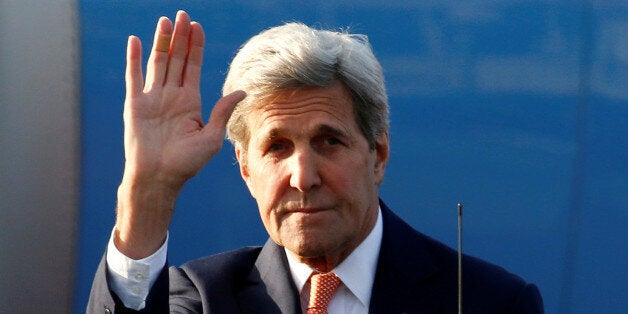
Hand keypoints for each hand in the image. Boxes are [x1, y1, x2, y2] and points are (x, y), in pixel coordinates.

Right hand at [114, 11, 245, 258]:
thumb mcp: (211, 137)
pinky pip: (134, 77)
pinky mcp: (135, 104)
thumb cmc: (186, 164)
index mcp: (189, 102)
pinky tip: (135, 40)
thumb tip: (243, 91)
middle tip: (183, 14)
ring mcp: (152, 98)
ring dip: (161, 41)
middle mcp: (171, 96)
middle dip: (180, 37)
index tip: (198, 26)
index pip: (192, 67)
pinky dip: (134, 58)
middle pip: (176, 59)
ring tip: (166, 21)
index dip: (195, 46)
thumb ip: (223, 111)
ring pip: (157, 62)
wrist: (158, 178)